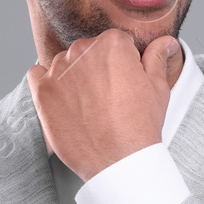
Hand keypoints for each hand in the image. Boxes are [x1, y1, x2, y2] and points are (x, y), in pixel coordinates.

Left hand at [27, 29, 178, 179]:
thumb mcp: (157, 88)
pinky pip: (38, 75)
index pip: (116, 43)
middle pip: (89, 51)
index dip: (123, 63)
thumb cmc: (138, 127)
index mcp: (112, 44)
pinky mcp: (42, 91)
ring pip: (66, 63)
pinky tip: (65, 100)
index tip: (124, 81)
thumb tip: (165, 42)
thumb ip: (157, 58)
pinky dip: (49, 83)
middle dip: (98, 68)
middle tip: (109, 96)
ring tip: (89, 104)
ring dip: (74, 76)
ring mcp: (59, 70)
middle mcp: (82, 51)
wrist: (118, 161)